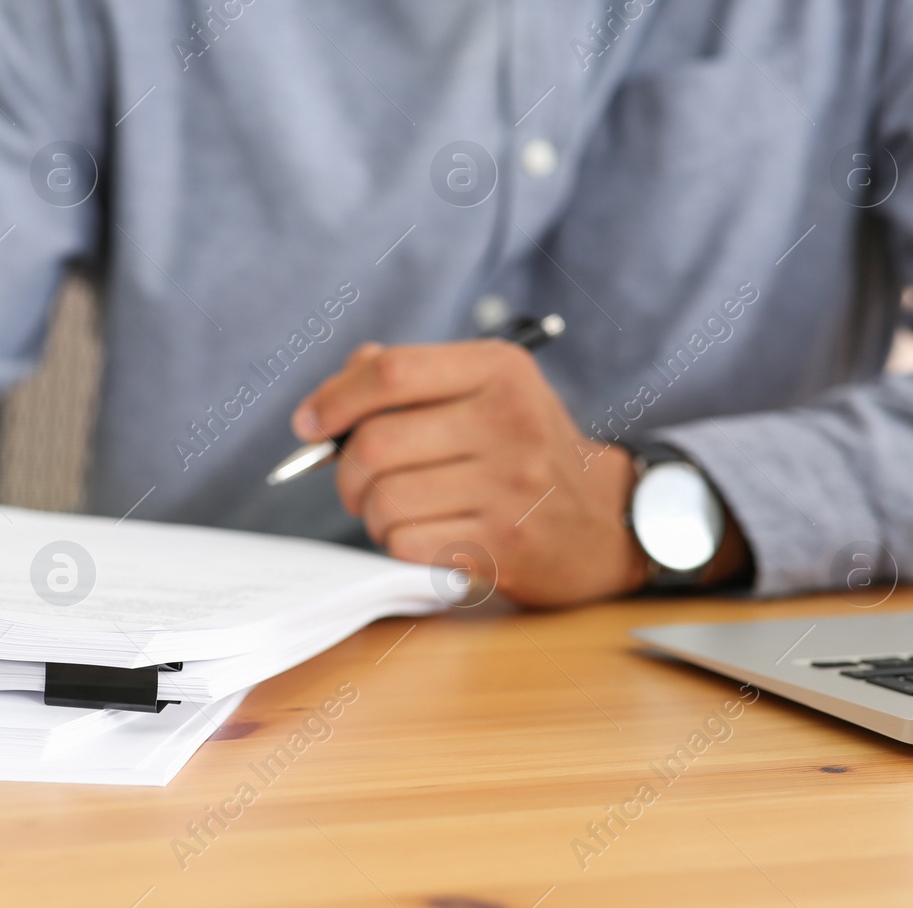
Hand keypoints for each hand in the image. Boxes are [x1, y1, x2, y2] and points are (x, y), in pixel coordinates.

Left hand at [292, 340, 648, 607]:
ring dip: (371, 513)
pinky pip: (407, 542)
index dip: (334, 400)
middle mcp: (508, 420)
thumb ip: (408, 377)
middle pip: (376, 442)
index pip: (391, 373)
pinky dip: (398, 542)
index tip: (309, 425)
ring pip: (384, 499)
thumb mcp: (485, 390)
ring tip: (396, 509)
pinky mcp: (505, 542)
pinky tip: (424, 534)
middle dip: (346, 470)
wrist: (603, 521)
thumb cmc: (523, 449)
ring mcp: (510, 485)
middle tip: (356, 481)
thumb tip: (330, 397)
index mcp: (498, 370)